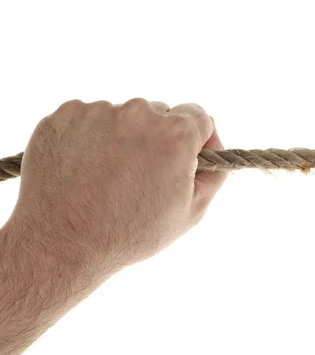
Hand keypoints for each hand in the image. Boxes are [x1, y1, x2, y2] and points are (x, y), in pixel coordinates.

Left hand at [8, 98, 226, 274]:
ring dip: (123, 138)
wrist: (60, 244)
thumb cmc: (129, 233)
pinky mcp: (64, 115)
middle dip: (158, 138)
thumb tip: (213, 150)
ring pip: (123, 117)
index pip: (199, 116)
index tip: (187, 158)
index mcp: (175, 134)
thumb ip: (213, 174)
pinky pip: (89, 119)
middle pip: (160, 114)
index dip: (198, 139)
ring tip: (109, 177)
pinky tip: (86, 170)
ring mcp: (98, 111)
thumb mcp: (191, 212)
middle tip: (143, 174)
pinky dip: (91, 138)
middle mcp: (139, 113)